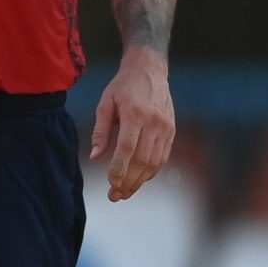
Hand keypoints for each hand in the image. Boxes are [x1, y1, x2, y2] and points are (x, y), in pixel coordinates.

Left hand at [89, 45, 173, 200]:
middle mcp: (155, 123)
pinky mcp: (172, 131)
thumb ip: (101, 131)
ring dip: (140, 181)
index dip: (120, 170)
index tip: (111, 185)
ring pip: (155, 162)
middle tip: (115, 196)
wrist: (150, 70)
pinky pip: (162, 157)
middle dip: (129, 181)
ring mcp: (166, 128)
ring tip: (124, 193)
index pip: (128, 149)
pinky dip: (151, 172)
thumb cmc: (122, 87)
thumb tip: (96, 157)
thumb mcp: (105, 104)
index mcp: (136, 115)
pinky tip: (139, 180)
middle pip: (143, 160)